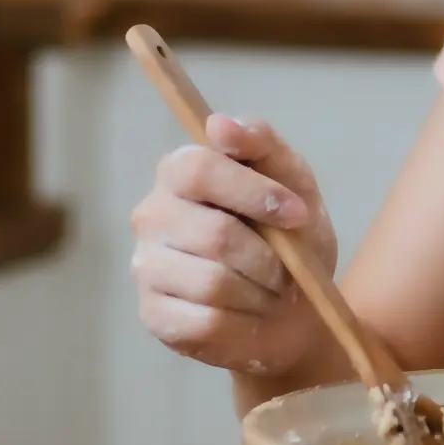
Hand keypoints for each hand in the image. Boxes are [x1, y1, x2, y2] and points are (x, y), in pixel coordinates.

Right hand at [127, 115, 334, 377]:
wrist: (293, 307)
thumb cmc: (289, 235)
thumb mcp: (293, 182)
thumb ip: (262, 145)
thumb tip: (219, 123)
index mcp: (178, 171)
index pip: (198, 169)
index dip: (253, 193)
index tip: (296, 214)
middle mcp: (151, 215)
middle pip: (212, 233)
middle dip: (267, 256)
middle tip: (288, 268)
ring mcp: (146, 267)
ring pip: (212, 281)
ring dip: (260, 291)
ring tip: (272, 290)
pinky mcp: (154, 315)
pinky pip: (206, 321)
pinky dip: (245, 321)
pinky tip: (251, 314)